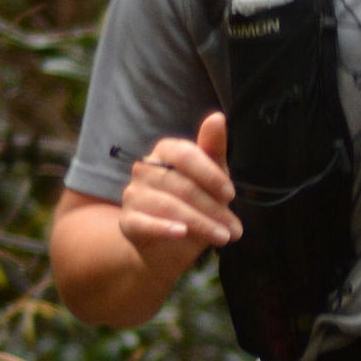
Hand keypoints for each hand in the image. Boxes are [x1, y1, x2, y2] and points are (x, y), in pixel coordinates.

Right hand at [118, 112, 240, 269]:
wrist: (168, 243)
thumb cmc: (194, 202)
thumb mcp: (211, 177)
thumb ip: (213, 149)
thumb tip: (218, 117)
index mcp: (166, 150)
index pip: (186, 155)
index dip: (210, 175)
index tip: (231, 195)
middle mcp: (145, 168)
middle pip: (181, 185)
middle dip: (212, 208)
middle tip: (234, 228)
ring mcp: (132, 194)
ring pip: (168, 206)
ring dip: (200, 223)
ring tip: (222, 237)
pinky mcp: (127, 221)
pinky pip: (144, 223)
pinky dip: (165, 228)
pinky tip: (182, 234)